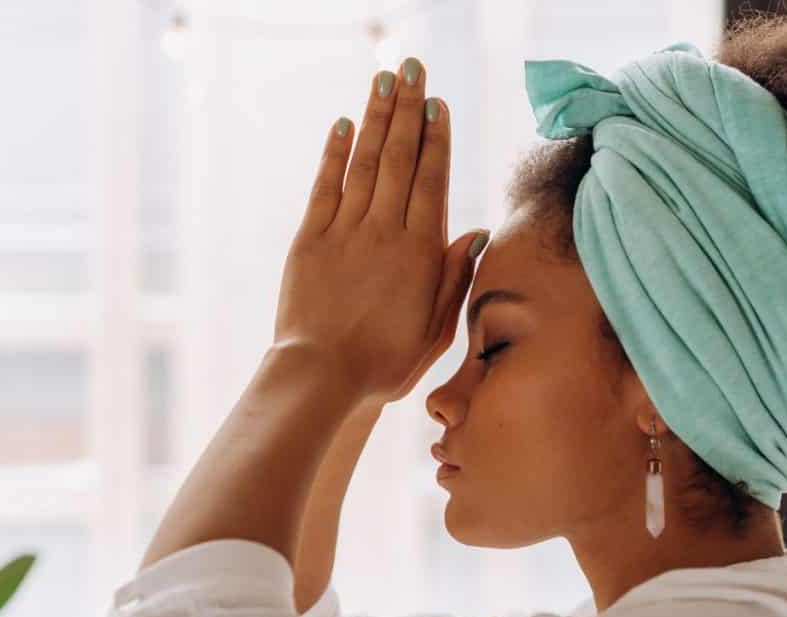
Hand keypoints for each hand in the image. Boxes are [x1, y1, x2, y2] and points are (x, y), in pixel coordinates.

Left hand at [274, 59, 488, 405]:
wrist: (323, 377)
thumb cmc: (385, 363)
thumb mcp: (435, 330)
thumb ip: (455, 278)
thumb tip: (476, 233)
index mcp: (420, 253)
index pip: (431, 180)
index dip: (435, 138)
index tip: (437, 103)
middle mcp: (384, 231)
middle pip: (400, 159)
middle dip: (407, 110)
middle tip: (411, 69)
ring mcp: (345, 232)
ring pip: (365, 163)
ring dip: (377, 118)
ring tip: (383, 80)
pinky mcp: (310, 240)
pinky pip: (325, 186)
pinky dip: (335, 153)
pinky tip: (344, 126)